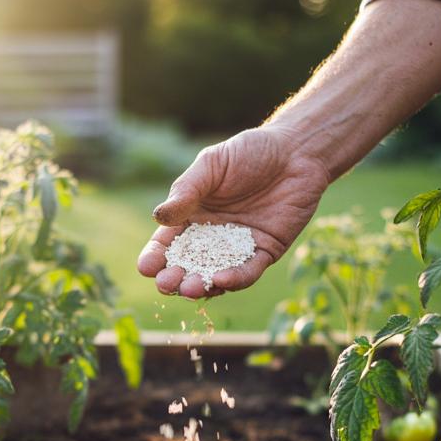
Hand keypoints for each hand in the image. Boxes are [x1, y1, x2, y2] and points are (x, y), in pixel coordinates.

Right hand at [138, 126, 330, 297]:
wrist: (295, 152)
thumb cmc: (249, 152)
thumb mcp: (211, 165)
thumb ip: (187, 191)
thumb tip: (158, 216)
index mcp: (191, 216)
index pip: (167, 243)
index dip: (155, 257)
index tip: (146, 267)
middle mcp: (212, 237)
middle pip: (187, 266)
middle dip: (174, 278)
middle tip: (166, 284)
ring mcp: (237, 248)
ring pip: (215, 275)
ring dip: (201, 285)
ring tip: (189, 288)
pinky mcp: (265, 252)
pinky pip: (248, 271)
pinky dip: (234, 278)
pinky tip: (221, 279)